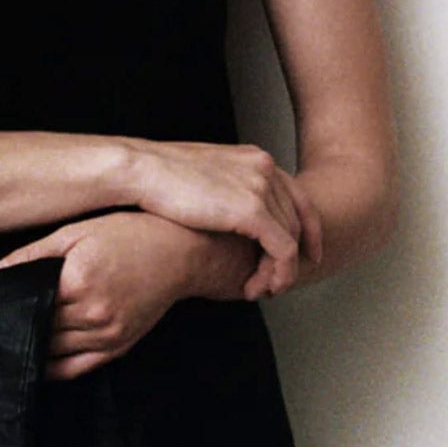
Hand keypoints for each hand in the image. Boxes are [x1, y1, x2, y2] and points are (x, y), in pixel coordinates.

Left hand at [0, 212, 200, 379]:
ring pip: (55, 352)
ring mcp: (109, 335)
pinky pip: (78, 368)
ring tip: (8, 340)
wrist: (179, 253)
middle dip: (15, 326)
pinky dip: (55, 368)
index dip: (5, 306)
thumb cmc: (125, 235)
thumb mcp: (74, 233)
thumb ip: (30, 255)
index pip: (27, 304)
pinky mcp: (120, 347)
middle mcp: (94, 314)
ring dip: (32, 347)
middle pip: (39, 329)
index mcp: (78, 282)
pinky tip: (37, 361)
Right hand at [123, 139, 322, 298]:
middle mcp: (264, 168)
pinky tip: (259, 286)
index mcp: (254, 157)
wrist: (139, 171)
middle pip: (297, 219)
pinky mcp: (253, 212)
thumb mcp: (204, 172)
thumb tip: (229, 206)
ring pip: (291, 239)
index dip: (308, 227)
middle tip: (279, 280)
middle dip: (294, 255)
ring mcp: (261, 188)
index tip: (308, 252)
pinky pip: (283, 251)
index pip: (297, 195)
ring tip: (262, 288)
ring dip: (280, 270)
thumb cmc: (158, 175)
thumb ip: (227, 184)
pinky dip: (278, 274)